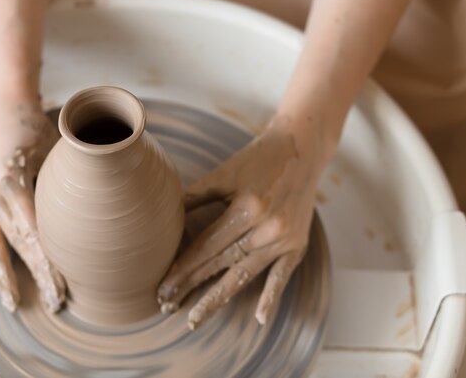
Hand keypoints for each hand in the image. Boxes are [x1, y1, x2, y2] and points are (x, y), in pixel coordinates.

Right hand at [0, 97, 65, 314]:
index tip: (66, 288)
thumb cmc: (37, 128)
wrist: (3, 104)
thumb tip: (82, 222)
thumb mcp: (56, 154)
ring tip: (12, 303)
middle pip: (17, 244)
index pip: (36, 234)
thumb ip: (61, 188)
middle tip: (56, 303)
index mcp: (13, 183)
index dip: (51, 264)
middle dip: (38, 275)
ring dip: (1, 274)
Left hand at [158, 115, 324, 328]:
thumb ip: (194, 196)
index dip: (182, 268)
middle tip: (167, 306)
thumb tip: (162, 215)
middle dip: (192, 286)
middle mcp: (268, 228)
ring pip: (244, 275)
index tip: (163, 288)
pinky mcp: (298, 246)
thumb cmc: (258, 158)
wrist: (303, 147)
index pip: (206, 246)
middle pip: (221, 264)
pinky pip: (281, 276)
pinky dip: (270, 297)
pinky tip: (258, 319)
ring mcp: (285, 240)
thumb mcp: (224, 173)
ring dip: (218, 298)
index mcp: (247, 208)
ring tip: (195, 319)